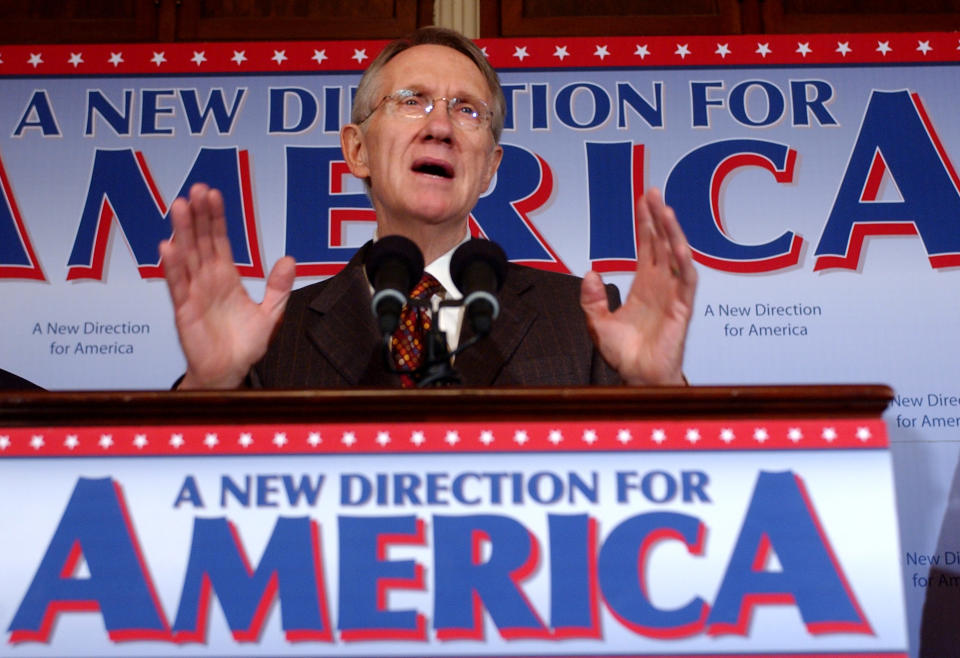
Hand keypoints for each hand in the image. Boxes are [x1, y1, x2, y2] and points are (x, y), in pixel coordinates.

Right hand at [159, 183, 295, 388]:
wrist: (230, 372)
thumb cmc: (245, 345)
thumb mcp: (270, 314)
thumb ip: (278, 287)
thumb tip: (289, 259)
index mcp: (226, 277)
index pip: (219, 240)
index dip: (216, 218)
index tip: (213, 194)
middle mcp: (207, 280)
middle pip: (200, 241)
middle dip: (198, 216)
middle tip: (195, 190)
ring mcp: (194, 293)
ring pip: (187, 257)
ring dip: (182, 233)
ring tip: (180, 207)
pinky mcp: (184, 311)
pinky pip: (177, 286)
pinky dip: (172, 267)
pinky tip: (168, 247)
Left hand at [580, 188, 696, 385]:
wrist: (638, 378)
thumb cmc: (625, 355)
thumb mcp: (597, 324)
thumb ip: (592, 299)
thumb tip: (591, 273)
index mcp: (643, 286)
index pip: (646, 247)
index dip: (644, 224)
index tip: (642, 200)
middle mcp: (660, 285)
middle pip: (661, 243)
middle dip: (657, 217)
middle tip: (652, 191)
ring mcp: (673, 294)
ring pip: (675, 254)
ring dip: (671, 231)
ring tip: (664, 208)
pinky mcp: (682, 307)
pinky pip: (686, 280)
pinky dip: (683, 261)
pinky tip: (678, 244)